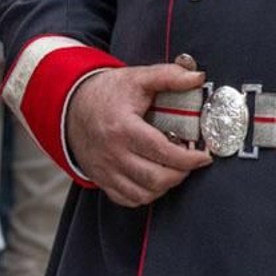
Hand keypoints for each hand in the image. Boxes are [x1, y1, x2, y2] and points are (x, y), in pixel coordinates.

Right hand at [64, 63, 212, 207]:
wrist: (72, 106)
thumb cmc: (107, 93)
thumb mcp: (137, 78)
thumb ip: (169, 76)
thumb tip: (197, 76)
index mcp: (123, 128)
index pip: (162, 151)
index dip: (188, 158)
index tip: (203, 157)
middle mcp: (112, 153)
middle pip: (155, 178)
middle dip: (181, 174)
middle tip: (190, 163)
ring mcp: (105, 170)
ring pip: (143, 194)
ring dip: (165, 186)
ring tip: (173, 170)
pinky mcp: (101, 179)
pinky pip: (127, 199)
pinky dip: (146, 195)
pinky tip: (154, 180)